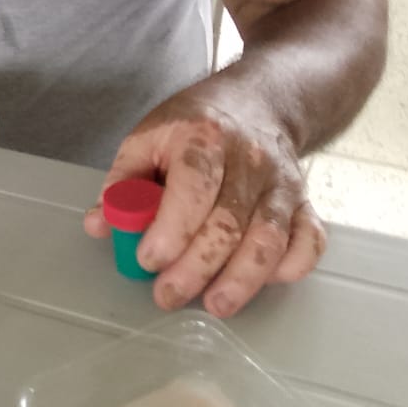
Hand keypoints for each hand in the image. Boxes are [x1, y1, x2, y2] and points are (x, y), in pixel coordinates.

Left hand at [84, 84, 325, 316]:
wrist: (255, 101)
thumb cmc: (194, 125)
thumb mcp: (149, 137)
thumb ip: (122, 181)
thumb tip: (98, 224)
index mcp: (204, 137)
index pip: (192, 187)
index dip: (171, 229)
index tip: (149, 259)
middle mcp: (250, 160)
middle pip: (229, 222)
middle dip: (197, 267)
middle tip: (167, 295)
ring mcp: (281, 184)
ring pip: (269, 239)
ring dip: (242, 279)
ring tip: (214, 304)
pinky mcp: (303, 203)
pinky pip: (309, 241)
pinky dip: (291, 267)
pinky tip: (262, 282)